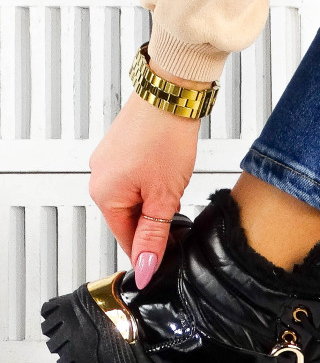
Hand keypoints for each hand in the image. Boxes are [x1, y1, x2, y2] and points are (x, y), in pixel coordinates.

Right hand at [89, 91, 199, 286]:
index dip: (151, 249)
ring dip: (154, 201)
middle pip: (129, 219)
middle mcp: (99, 179)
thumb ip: (154, 235)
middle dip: (155, 220)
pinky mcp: (118, 151)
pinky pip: (134, 180)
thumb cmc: (165, 138)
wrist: (171, 96)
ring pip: (133, 199)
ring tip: (173, 183)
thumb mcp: (164, 197)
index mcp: (104, 195)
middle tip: (177, 206)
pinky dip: (151, 184)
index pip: (126, 239)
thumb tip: (145, 266)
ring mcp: (107, 163)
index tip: (169, 254)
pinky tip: (167, 173)